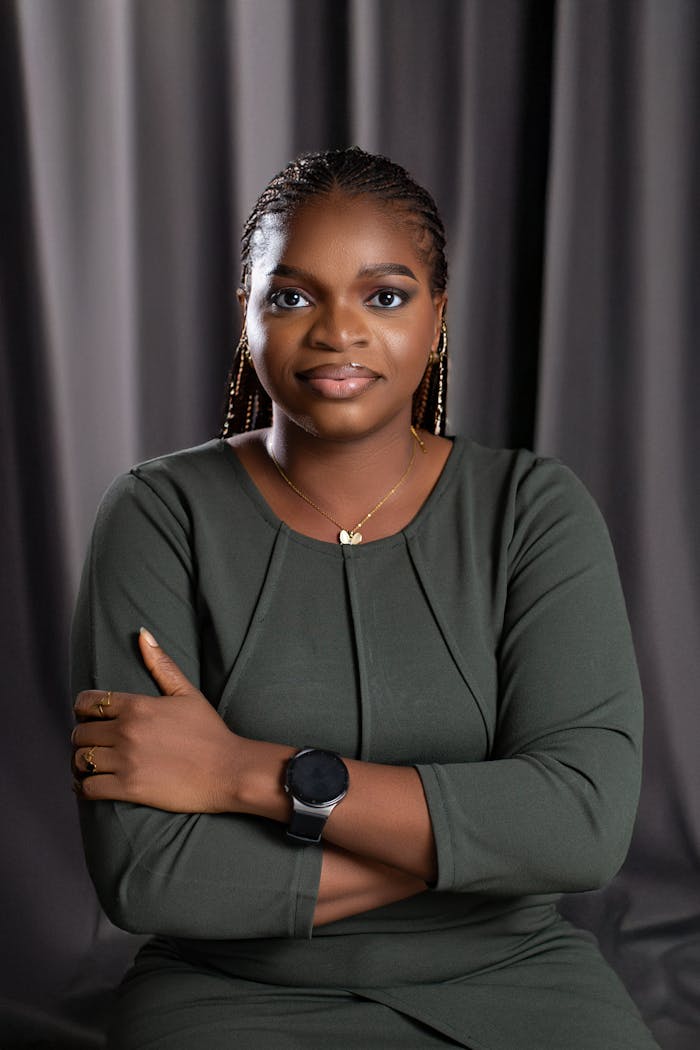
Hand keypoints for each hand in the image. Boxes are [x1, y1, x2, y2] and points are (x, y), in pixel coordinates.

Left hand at [72, 629, 242, 811]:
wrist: (228, 771)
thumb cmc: (210, 732)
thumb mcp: (187, 692)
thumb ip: (161, 664)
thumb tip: (142, 633)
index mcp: (137, 706)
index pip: (87, 702)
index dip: (83, 710)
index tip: (89, 718)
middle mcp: (127, 731)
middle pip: (80, 733)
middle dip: (83, 737)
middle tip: (94, 743)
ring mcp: (126, 761)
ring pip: (80, 760)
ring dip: (81, 762)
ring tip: (89, 764)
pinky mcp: (128, 788)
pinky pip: (88, 787)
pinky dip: (83, 787)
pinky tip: (88, 784)